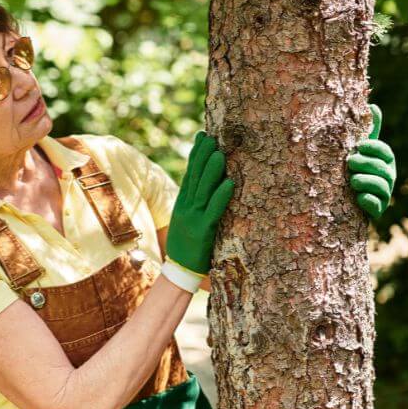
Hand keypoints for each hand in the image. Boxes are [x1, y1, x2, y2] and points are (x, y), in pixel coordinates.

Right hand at [165, 131, 234, 275]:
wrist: (178, 272)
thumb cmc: (188, 248)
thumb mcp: (186, 222)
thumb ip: (194, 205)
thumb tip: (206, 187)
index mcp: (182, 203)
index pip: (190, 173)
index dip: (196, 154)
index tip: (203, 136)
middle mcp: (186, 207)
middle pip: (195, 177)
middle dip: (203, 155)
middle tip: (212, 137)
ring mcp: (193, 218)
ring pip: (204, 190)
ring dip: (212, 170)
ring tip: (220, 153)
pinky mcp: (203, 231)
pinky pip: (214, 210)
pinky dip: (221, 196)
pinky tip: (229, 182)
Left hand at [347, 103, 396, 219]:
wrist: (347, 199)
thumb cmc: (356, 168)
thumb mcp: (362, 150)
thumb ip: (369, 131)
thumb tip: (373, 104)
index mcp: (385, 160)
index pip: (384, 151)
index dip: (374, 148)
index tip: (359, 146)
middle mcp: (388, 176)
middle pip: (382, 168)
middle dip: (366, 164)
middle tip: (350, 162)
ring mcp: (384, 194)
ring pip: (380, 187)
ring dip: (365, 181)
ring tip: (351, 180)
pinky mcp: (377, 210)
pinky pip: (376, 206)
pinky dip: (367, 201)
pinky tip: (358, 197)